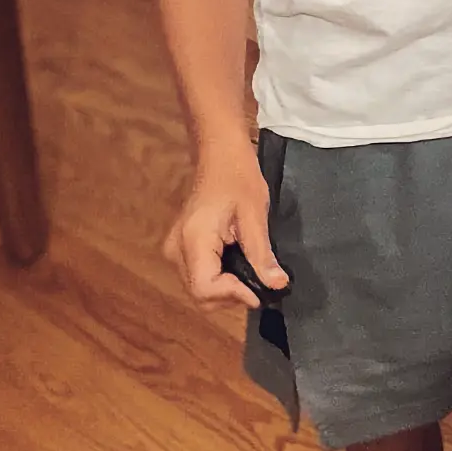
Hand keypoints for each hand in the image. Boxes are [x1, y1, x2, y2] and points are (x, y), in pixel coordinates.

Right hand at [163, 141, 287, 310]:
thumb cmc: (239, 176)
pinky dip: (219, 280)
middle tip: (261, 283)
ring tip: (252, 274)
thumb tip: (278, 285)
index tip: (261, 293)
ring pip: (198, 289)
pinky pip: (198, 276)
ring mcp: (174, 250)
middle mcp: (175, 249)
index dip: (234, 296)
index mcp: (193, 239)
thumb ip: (262, 254)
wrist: (220, 154)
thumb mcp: (255, 214)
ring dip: (226, 290)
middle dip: (232, 296)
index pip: (205, 288)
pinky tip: (239, 267)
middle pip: (200, 294)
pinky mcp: (179, 248)